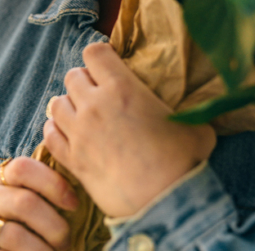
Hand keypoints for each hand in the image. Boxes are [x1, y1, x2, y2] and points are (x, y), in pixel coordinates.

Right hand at [0, 157, 77, 250]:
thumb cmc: (11, 227)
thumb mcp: (20, 205)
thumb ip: (40, 193)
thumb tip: (81, 184)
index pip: (24, 168)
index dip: (54, 183)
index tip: (75, 205)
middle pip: (24, 202)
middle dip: (54, 226)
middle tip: (67, 242)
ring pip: (13, 236)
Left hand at [43, 42, 215, 217]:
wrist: (162, 202)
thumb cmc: (180, 162)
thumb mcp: (194, 127)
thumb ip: (190, 113)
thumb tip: (204, 113)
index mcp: (121, 87)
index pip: (94, 52)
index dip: (101, 55)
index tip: (109, 65)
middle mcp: (94, 105)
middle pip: (72, 76)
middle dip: (84, 80)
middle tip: (97, 93)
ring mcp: (79, 132)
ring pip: (57, 103)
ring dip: (68, 104)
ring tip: (80, 113)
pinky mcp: (72, 160)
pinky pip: (50, 135)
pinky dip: (56, 131)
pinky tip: (67, 134)